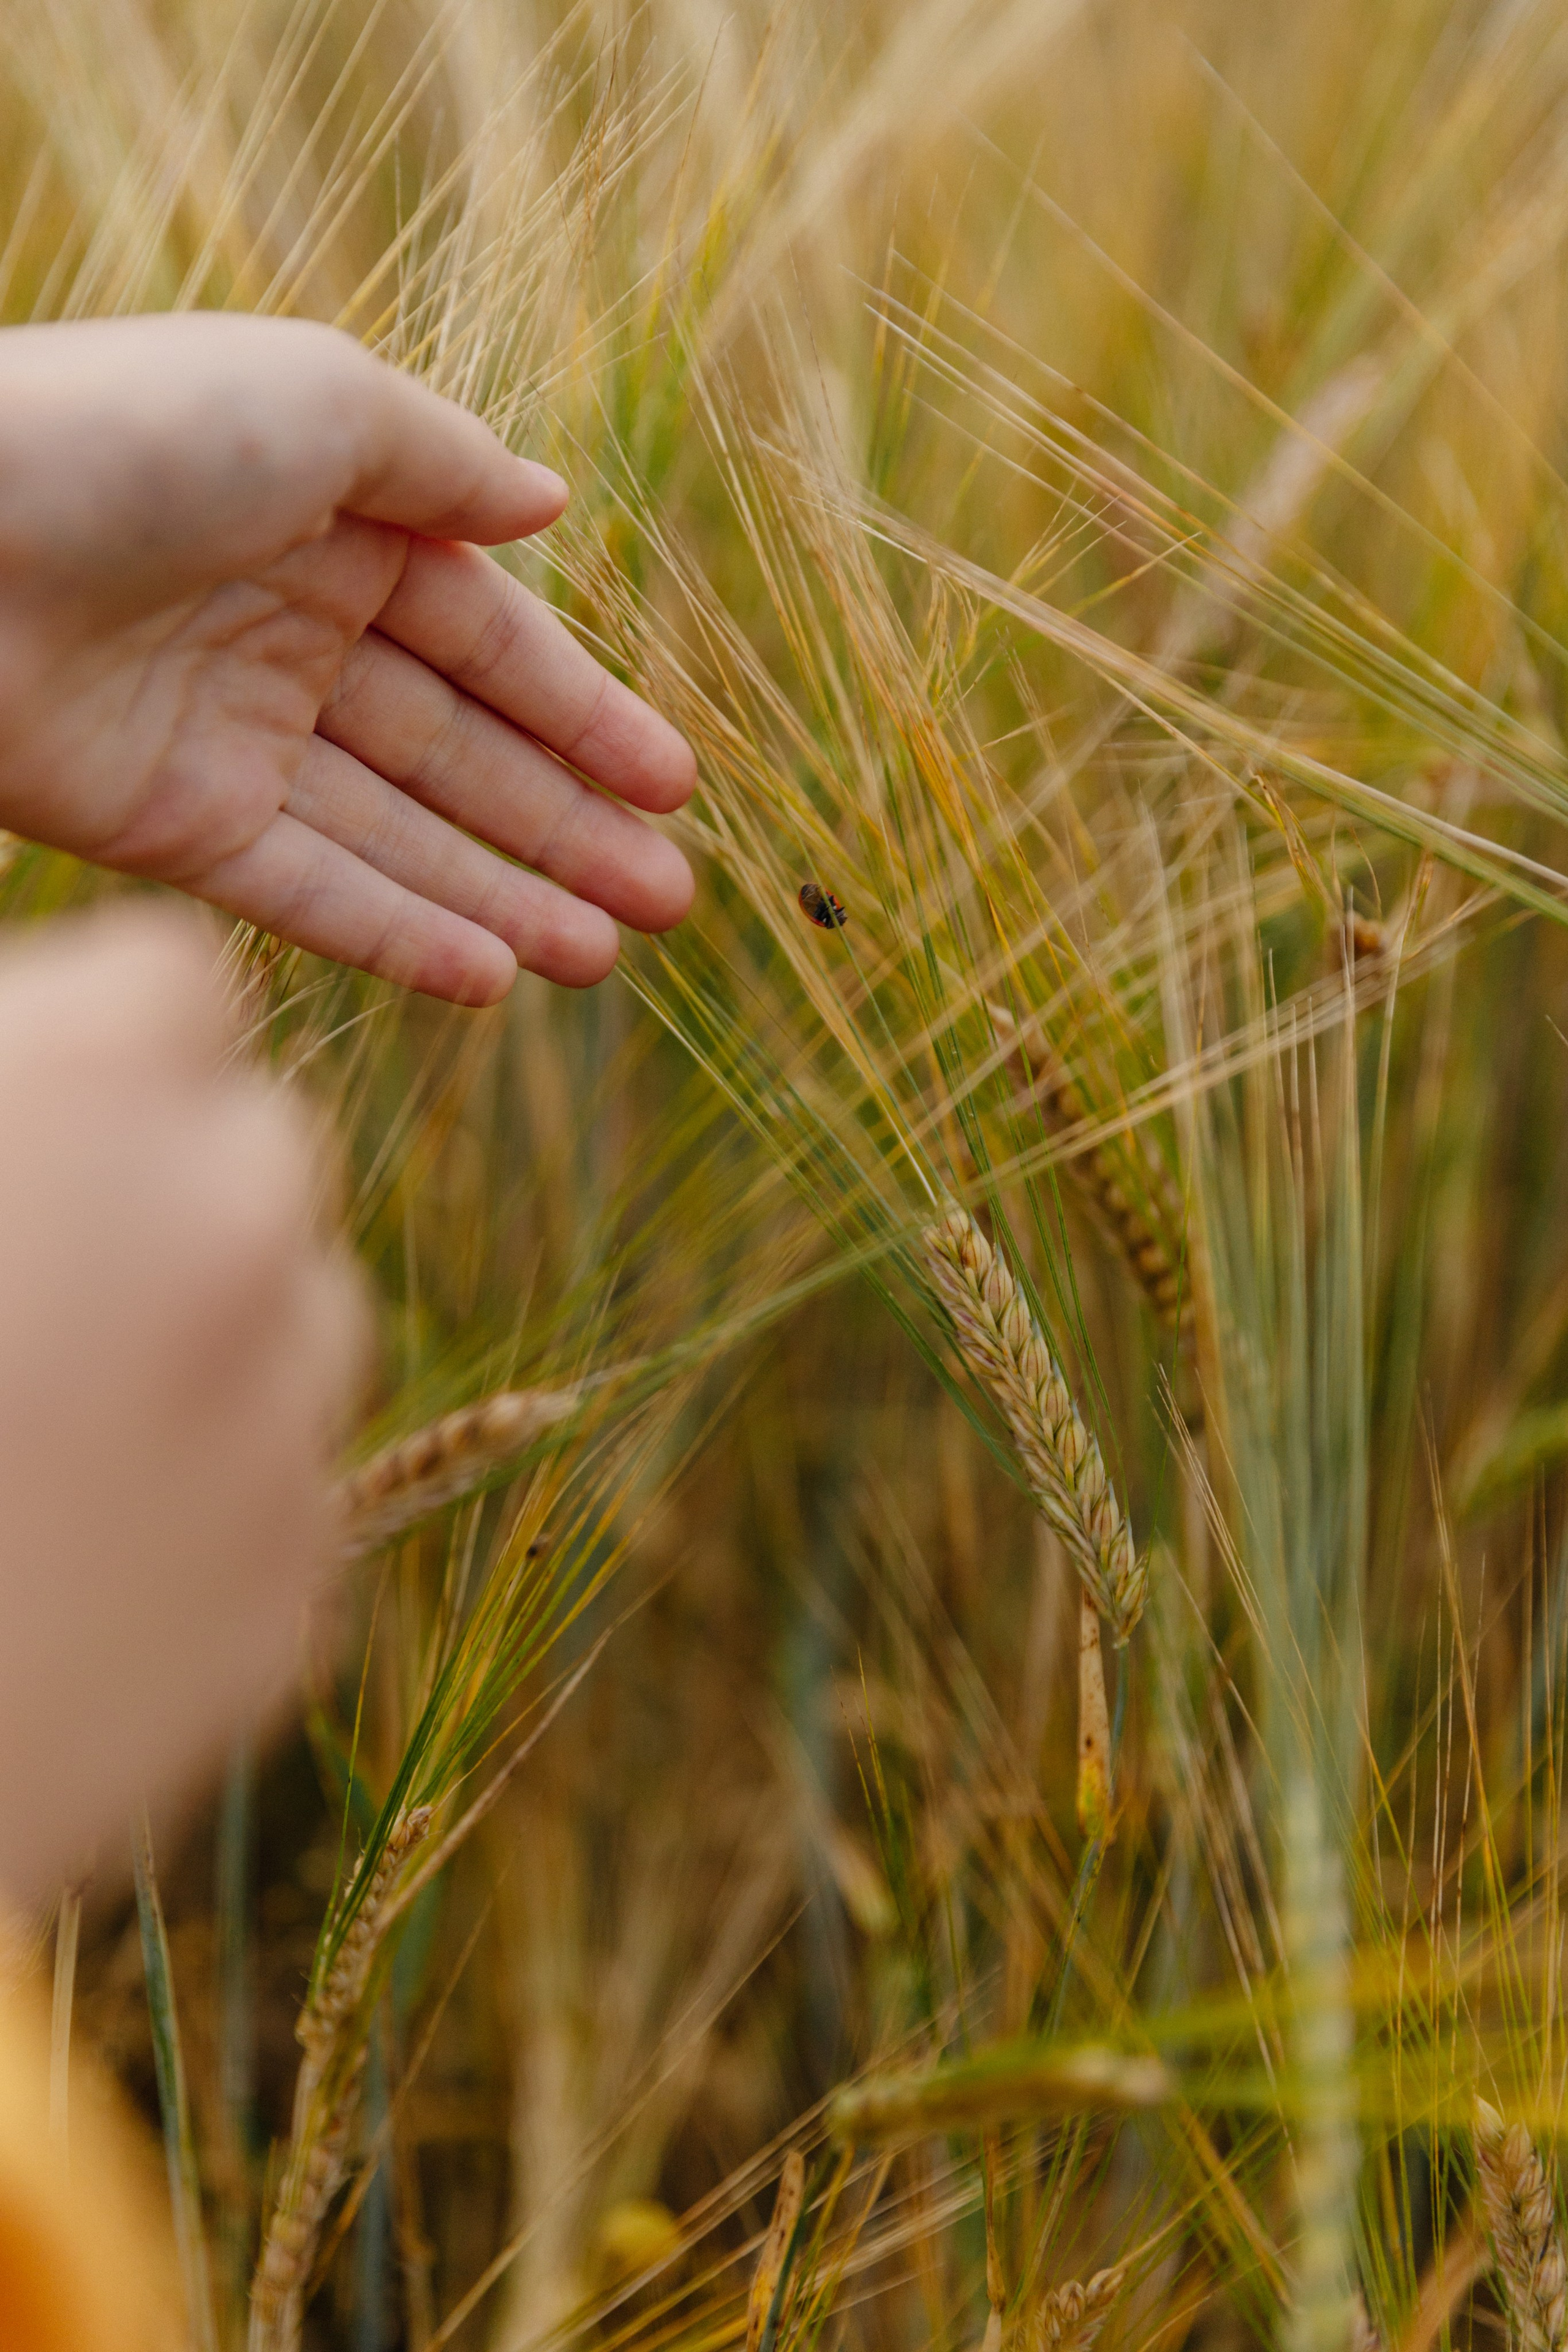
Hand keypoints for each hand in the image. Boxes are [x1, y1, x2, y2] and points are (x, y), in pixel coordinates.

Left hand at [0, 314, 695, 1004]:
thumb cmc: (125, 434)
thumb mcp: (316, 401)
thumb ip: (442, 464)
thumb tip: (549, 504)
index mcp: (328, 529)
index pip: (485, 643)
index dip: (583, 715)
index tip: (673, 787)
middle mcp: (288, 638)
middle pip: (458, 755)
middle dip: (566, 828)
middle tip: (670, 900)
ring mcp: (232, 738)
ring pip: (400, 839)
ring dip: (505, 899)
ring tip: (606, 956)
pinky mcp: (174, 827)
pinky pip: (310, 893)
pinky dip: (400, 936)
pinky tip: (495, 977)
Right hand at [0, 906, 368, 1898]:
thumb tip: (35, 1097)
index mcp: (105, 1086)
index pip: (184, 992)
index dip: (101, 1048)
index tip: (35, 1117)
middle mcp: (240, 1238)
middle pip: (262, 1155)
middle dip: (169, 1189)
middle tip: (34, 1278)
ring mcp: (285, 1433)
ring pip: (298, 1328)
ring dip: (204, 1348)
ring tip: (33, 1432)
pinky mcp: (290, 1608)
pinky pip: (274, 1505)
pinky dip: (194, 1517)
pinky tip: (49, 1571)